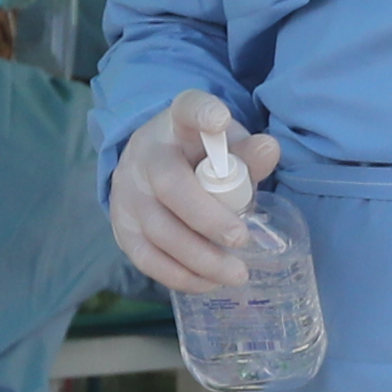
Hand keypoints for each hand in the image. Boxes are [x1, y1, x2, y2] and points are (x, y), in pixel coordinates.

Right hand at [108, 91, 278, 294]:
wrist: (155, 168)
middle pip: (170, 186)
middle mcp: (144, 154)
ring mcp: (127, 192)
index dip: (201, 113)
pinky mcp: (122, 227)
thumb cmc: (201, 157)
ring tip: (237, 273)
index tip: (218, 119)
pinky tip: (208, 282)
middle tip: (241, 240)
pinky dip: (179, 275)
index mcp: (176, 124)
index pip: (186, 109)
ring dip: (200, 258)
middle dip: (207, 218)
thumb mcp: (226, 147)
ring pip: (159, 230)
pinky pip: (146, 258)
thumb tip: (269, 150)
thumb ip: (248, 154)